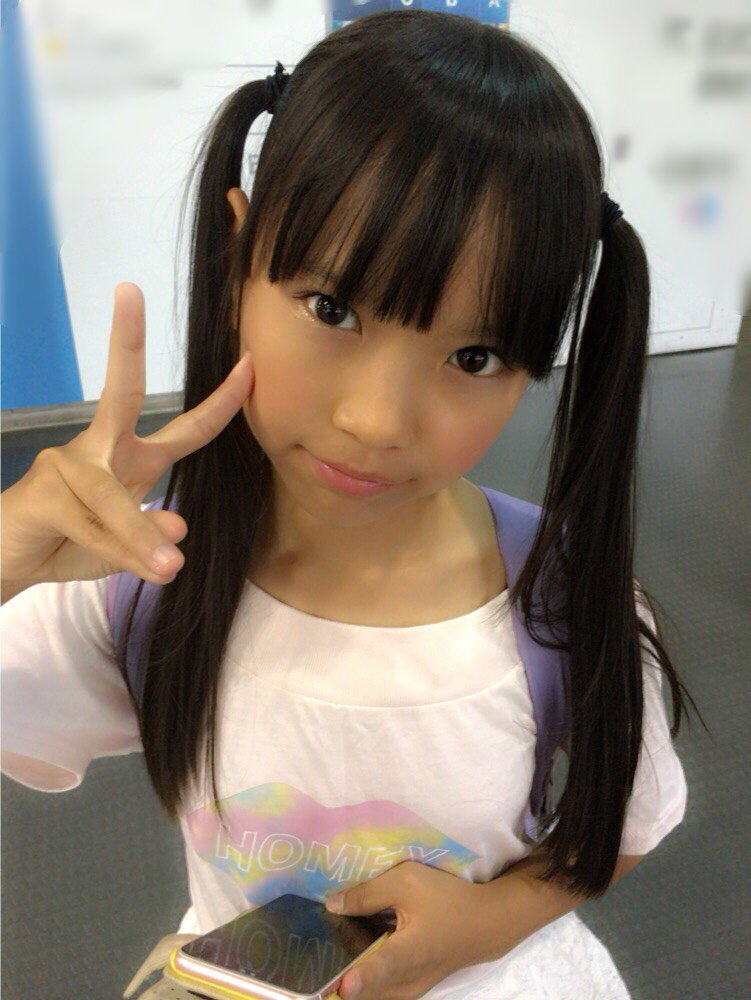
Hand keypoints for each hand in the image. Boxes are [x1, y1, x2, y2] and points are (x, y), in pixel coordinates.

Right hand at [1, 283, 254, 588]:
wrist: (5, 564)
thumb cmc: (66, 546)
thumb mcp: (121, 551)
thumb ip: (149, 539)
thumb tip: (179, 525)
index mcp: (131, 458)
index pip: (187, 429)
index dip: (222, 402)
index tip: (249, 364)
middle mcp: (101, 449)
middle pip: (122, 391)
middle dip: (128, 341)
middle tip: (128, 289)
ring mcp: (67, 463)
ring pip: (117, 497)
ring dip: (137, 536)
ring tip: (166, 569)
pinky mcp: (44, 490)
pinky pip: (92, 523)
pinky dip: (109, 550)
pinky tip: (94, 558)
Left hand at [325, 860, 485, 999]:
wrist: (484, 924)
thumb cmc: (446, 899)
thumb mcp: (408, 882)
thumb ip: (367, 893)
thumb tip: (332, 906)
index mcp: (410, 952)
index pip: (382, 968)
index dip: (362, 977)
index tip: (344, 986)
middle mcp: (407, 982)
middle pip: (364, 988)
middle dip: (341, 974)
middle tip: (328, 942)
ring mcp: (407, 992)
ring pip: (369, 991)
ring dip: (353, 973)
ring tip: (342, 944)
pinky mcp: (407, 992)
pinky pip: (377, 990)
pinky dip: (365, 976)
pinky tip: (359, 951)